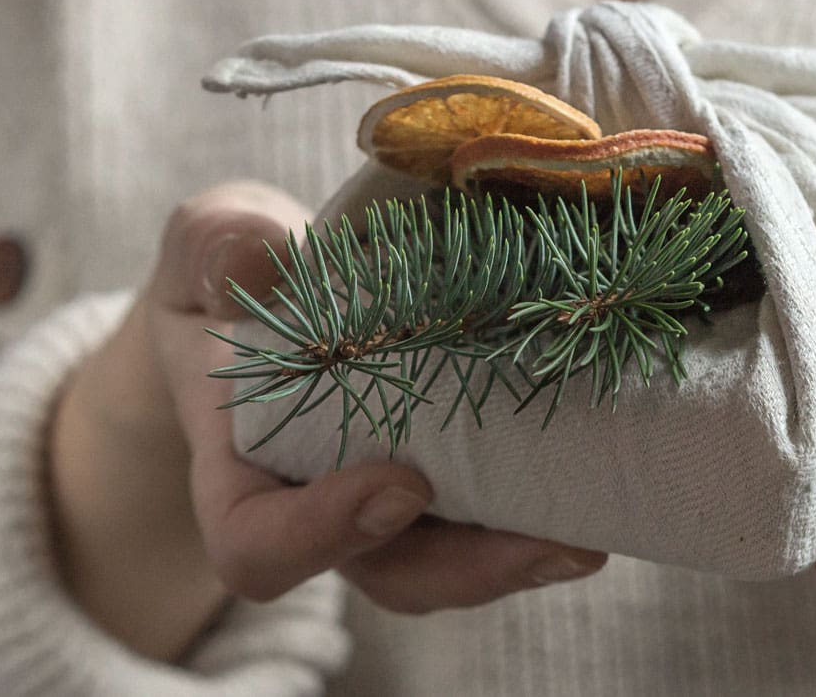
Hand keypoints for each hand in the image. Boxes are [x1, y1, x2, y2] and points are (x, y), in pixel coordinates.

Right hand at [47, 181, 606, 661]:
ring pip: (452, 562)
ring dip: (524, 555)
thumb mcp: (208, 241)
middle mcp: (320, 502)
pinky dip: (545, 507)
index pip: (258, 543)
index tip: (401, 484)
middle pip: (387, 573)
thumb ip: (216, 247)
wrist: (273, 290)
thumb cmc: (233, 274)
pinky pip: (493, 515)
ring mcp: (390, 498)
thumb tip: (256, 258)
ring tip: (593, 531)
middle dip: (469, 568)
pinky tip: (607, 481)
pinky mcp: (451, 475)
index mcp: (241, 465)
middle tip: (552, 541)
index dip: (323, 536)